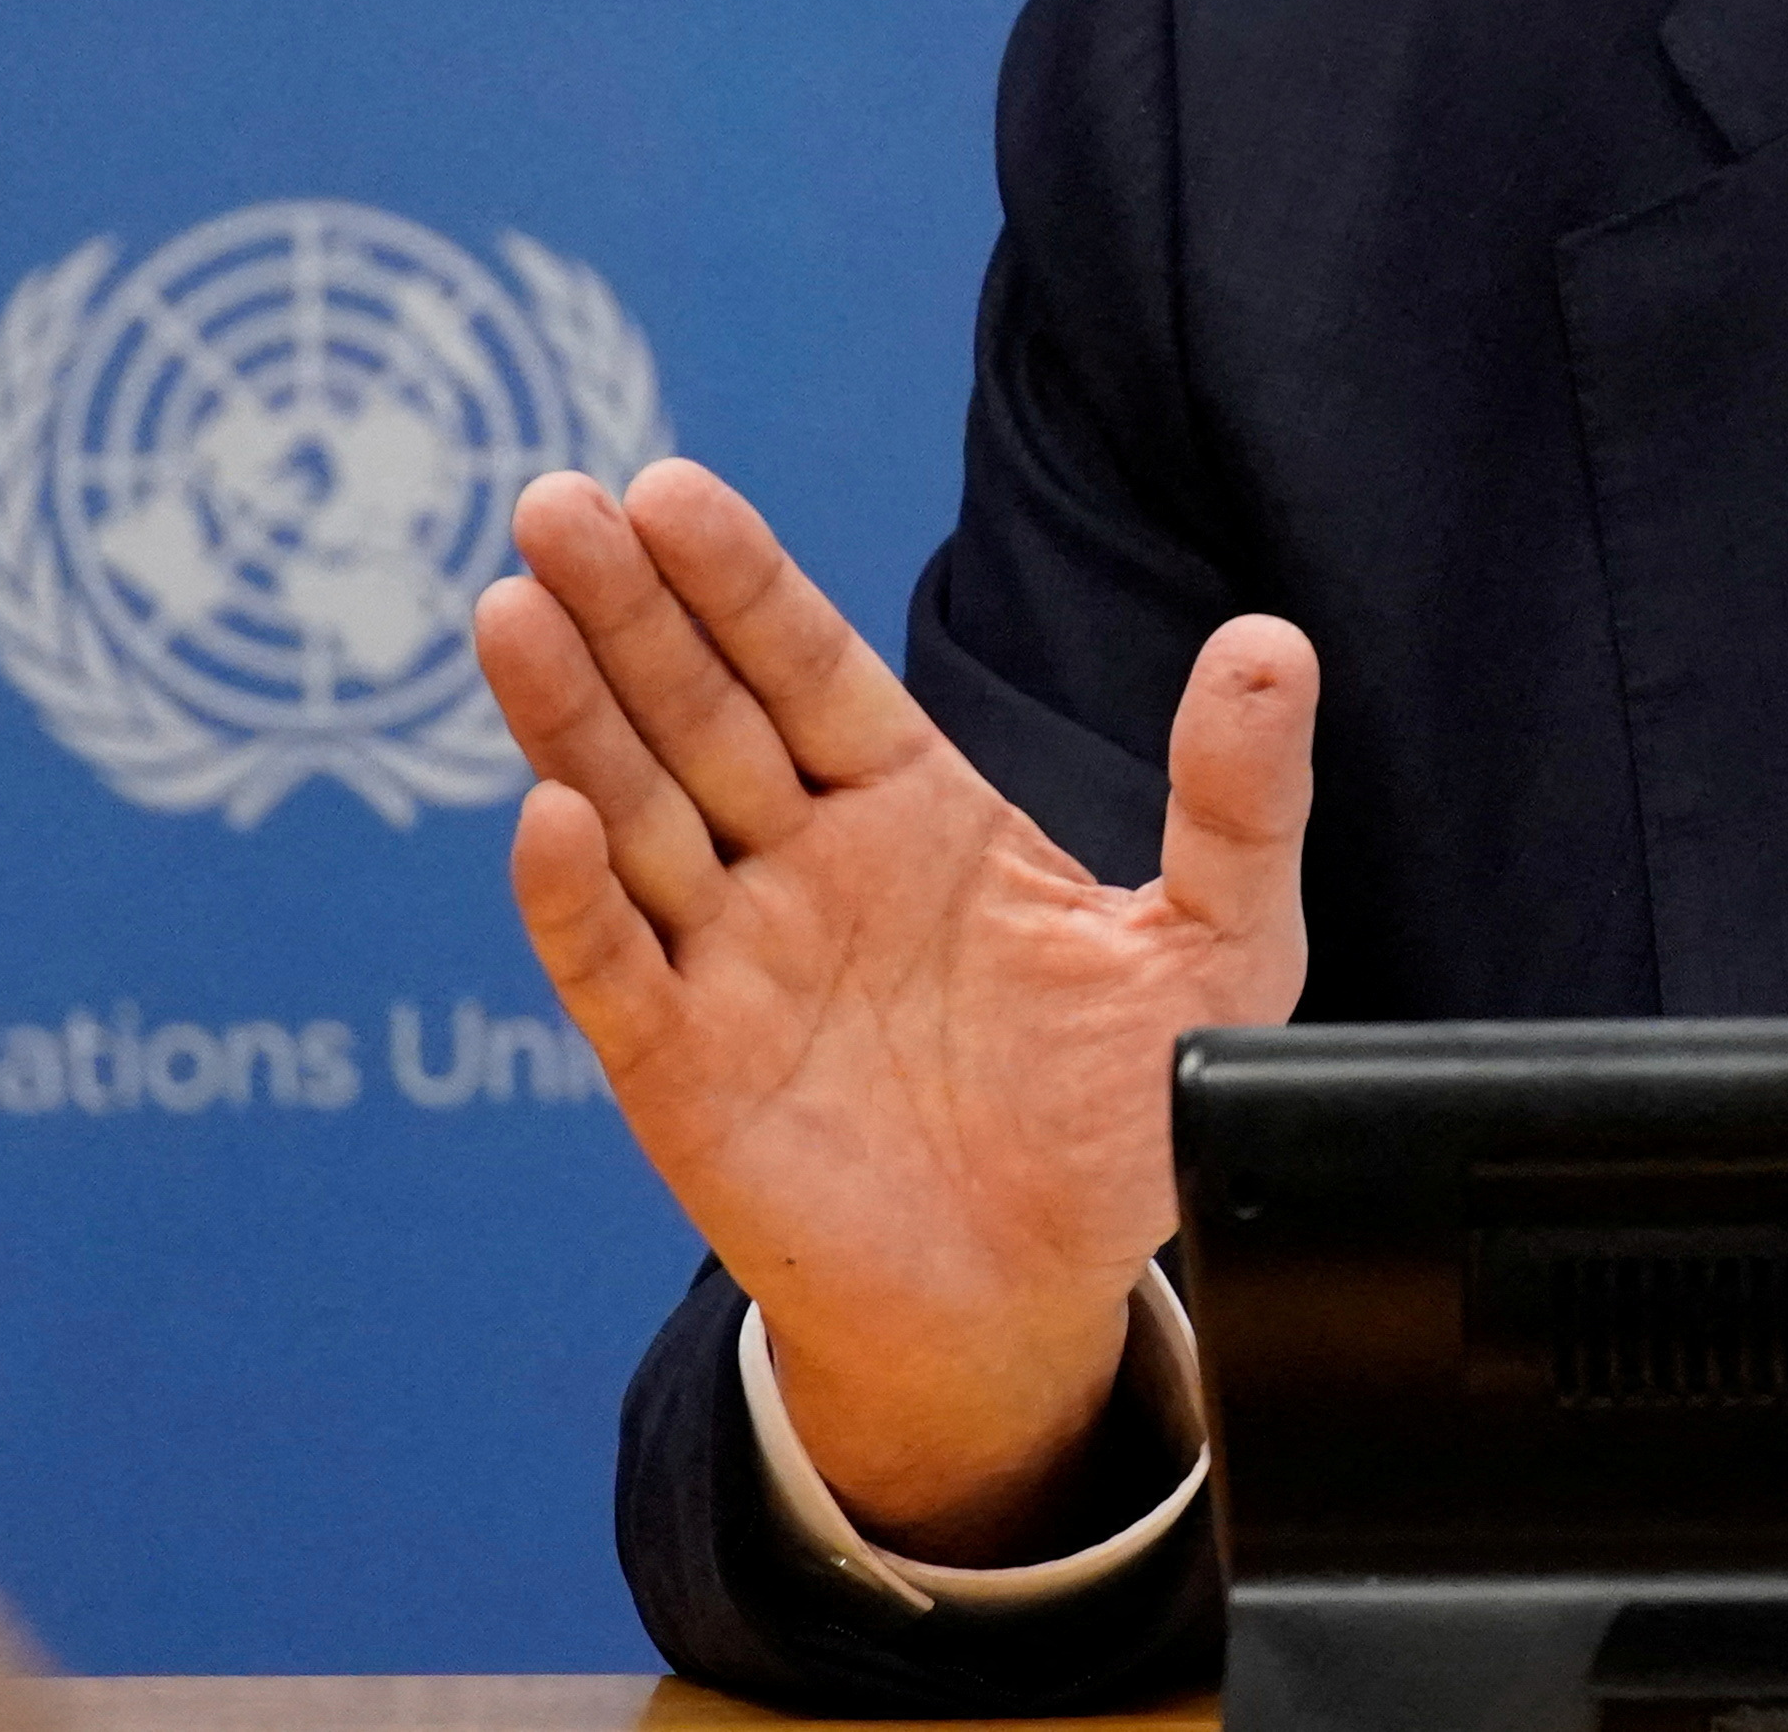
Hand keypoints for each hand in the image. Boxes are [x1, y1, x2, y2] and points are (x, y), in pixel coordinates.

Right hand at [475, 460, 1316, 1558]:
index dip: (741, 582)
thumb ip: (1237, 799)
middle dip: (629, 610)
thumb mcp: (1218, 944)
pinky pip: (616, 971)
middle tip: (557, 505)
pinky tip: (549, 816)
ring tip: (513, 609)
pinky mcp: (684, 1075)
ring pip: (633, 813)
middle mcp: (806, 865)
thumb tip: (1274, 644)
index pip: (810, 667)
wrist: (1049, 1298)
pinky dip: (573, 899)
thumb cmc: (1126, 1119)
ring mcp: (734, 962)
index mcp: (917, 809)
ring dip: (570, 716)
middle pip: (701, 713)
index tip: (671, 490)